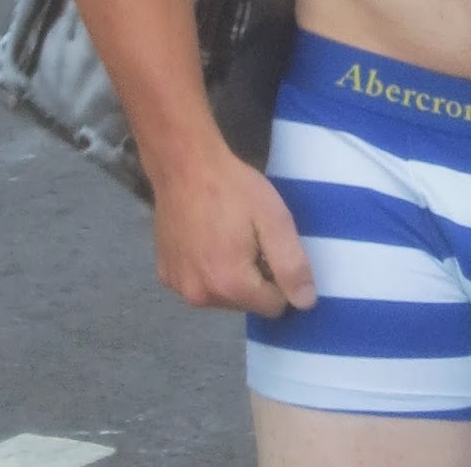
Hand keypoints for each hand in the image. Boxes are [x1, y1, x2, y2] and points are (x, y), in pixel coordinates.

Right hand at [151, 144, 315, 317]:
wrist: (184, 165)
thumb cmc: (233, 188)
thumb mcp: (274, 219)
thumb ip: (292, 264)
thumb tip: (305, 303)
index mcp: (230, 285)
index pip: (273, 306)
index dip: (280, 276)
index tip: (270, 245)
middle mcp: (200, 296)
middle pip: (246, 302)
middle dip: (254, 276)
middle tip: (249, 236)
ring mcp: (178, 287)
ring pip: (222, 295)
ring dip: (230, 274)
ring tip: (227, 234)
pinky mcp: (165, 274)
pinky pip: (199, 283)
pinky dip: (206, 268)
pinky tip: (205, 237)